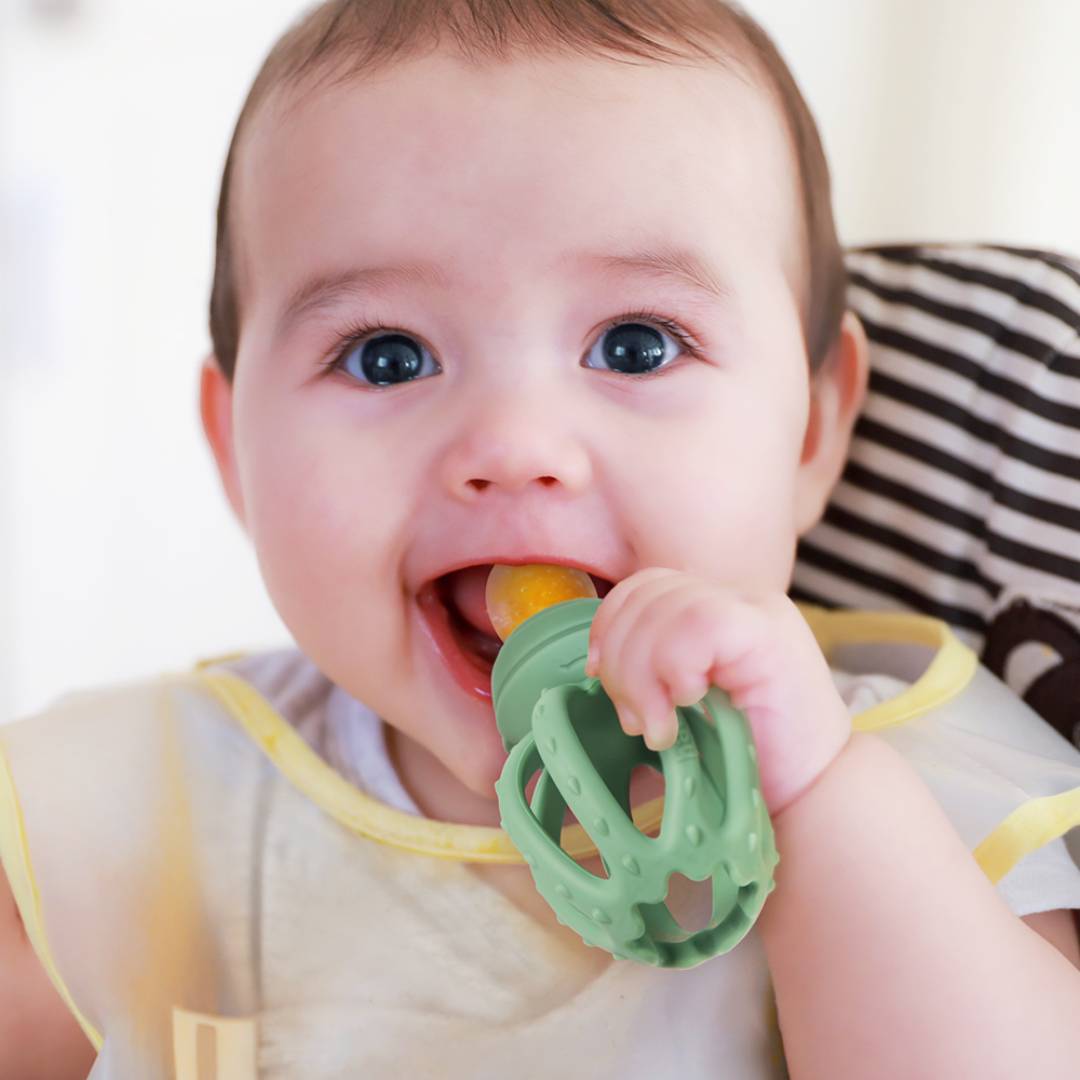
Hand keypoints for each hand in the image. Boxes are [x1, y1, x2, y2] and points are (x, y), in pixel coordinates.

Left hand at [583, 567, 851, 813]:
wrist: (815, 798)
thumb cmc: (746, 761)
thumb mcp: (684, 706)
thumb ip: (651, 672)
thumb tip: (593, 662)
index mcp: (717, 610)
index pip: (645, 586)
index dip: (609, 626)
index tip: (599, 679)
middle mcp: (739, 599)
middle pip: (646, 595)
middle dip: (619, 662)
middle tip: (638, 722)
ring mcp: (758, 610)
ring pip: (665, 608)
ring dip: (643, 675)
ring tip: (662, 728)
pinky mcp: (770, 631)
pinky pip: (698, 624)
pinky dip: (677, 668)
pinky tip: (691, 704)